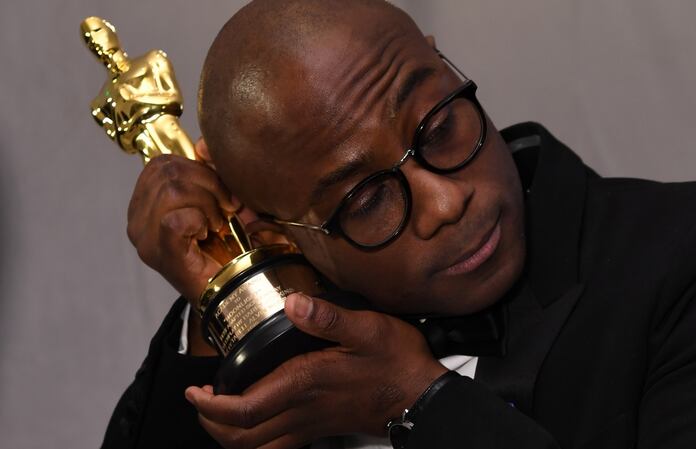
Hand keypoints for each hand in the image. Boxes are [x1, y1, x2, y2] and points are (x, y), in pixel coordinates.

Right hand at [127, 139, 238, 302]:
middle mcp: (137, 219)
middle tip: (224, 211)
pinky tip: (206, 236)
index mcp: (145, 203)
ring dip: (208, 205)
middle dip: (209, 185)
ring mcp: (144, 238)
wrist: (228, 293)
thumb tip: (205, 145)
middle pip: (169, 171)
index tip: (222, 194)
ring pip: (174, 190)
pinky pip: (177, 219)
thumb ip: (209, 172)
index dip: (199, 170)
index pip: (163, 162)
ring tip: (215, 225)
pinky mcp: (159, 252)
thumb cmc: (223, 248)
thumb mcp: (216, 201)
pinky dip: (200, 221)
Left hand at [185, 293, 447, 448]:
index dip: (211, 406)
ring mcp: (310, 424)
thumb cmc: (397, 363)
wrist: (421, 397)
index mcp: (305, 383)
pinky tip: (256, 421)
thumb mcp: (369, 329)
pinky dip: (256, 440)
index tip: (195, 390)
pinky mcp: (321, 428)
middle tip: (201, 398)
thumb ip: (328, 317)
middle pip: (241, 436)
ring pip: (256, 447)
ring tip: (220, 409)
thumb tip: (293, 301)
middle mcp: (302, 409)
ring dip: (230, 434)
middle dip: (211, 422)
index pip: (245, 409)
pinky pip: (278, 447)